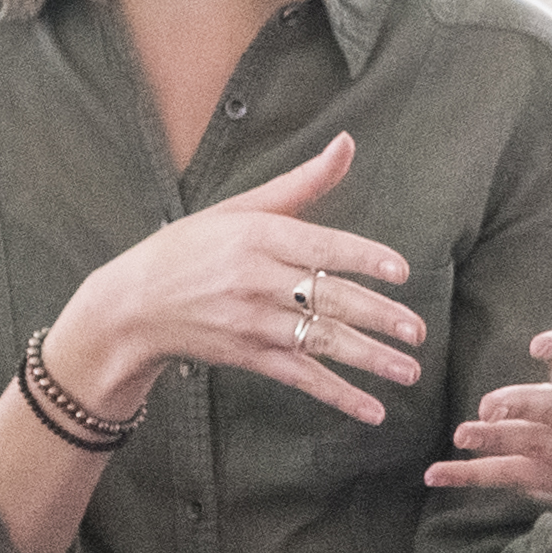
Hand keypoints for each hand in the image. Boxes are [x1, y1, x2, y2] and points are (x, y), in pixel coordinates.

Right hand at [52, 135, 426, 431]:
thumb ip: (301, 183)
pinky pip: (300, 377)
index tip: (400, 271)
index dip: (361, 258)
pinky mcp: (248, 355)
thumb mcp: (242, 208)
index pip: (320, 245)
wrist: (134, 304)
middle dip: (376, 316)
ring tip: (408, 370)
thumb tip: (346, 142)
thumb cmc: (193, 247)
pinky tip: (372, 410)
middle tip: (417, 331)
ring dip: (367, 359)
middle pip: (327, 297)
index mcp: (258, 235)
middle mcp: (256, 279)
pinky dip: (337, 395)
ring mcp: (252, 321)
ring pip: (319, 341)